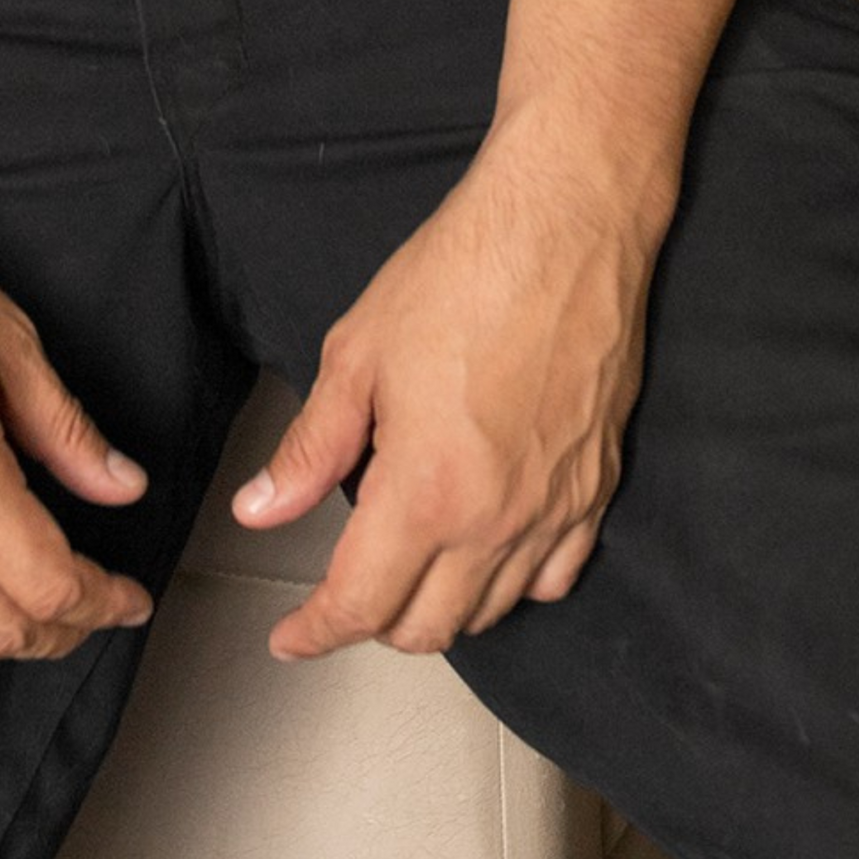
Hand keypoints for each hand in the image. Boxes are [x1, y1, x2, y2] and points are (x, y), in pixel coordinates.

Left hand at [233, 111, 663, 658]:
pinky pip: (554, 578)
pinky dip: (512, 585)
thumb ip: (310, 446)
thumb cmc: (462, 272)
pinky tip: (486, 549)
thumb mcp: (359, 352)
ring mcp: (555, 510)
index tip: (289, 635)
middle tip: (343, 588)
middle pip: (426, 628)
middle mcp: (496, 521)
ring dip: (439, 607)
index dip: (315, 631)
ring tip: (407, 564)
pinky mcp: (597, 487)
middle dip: (373, 622)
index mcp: (427, 491)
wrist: (566, 222)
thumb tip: (260, 510)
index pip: (361, 604)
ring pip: (490, 613)